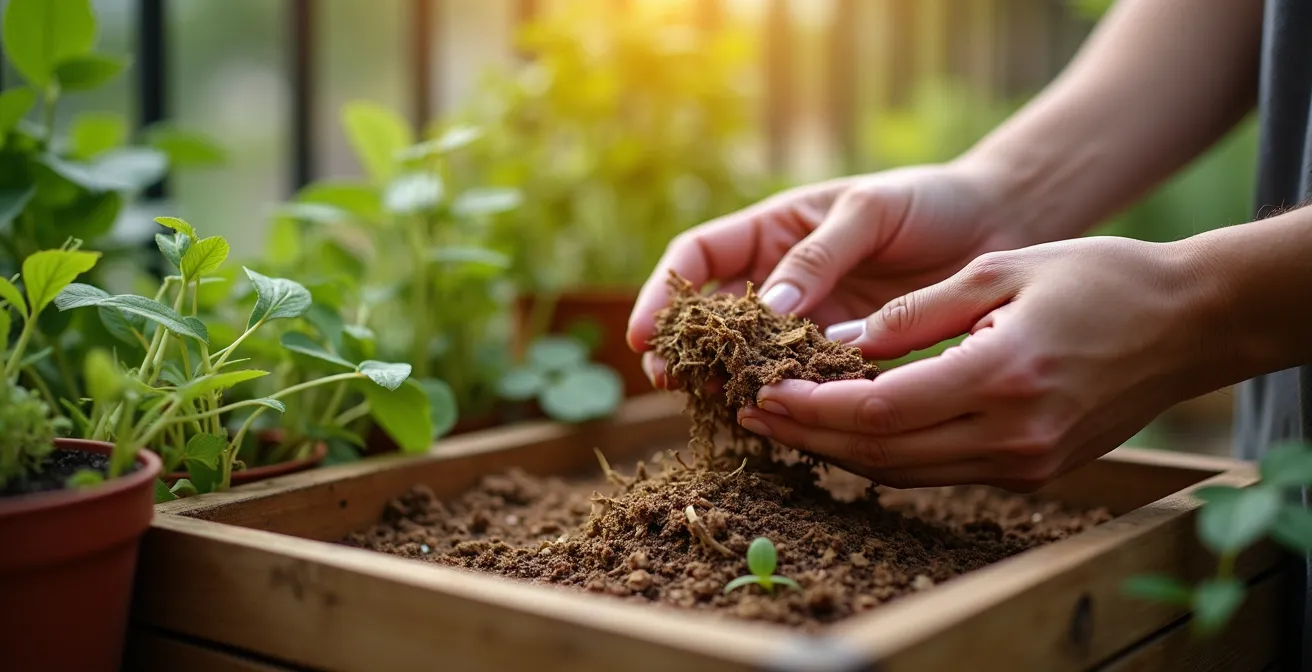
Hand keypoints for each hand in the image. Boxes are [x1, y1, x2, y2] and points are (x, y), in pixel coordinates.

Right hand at [626, 160, 1035, 388]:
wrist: (995, 229)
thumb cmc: (927, 202)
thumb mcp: (869, 212)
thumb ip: (820, 257)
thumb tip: (768, 308)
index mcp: (771, 230)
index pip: (696, 258)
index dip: (663, 292)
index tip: (646, 331)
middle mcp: (778, 279)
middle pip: (711, 317)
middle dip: (686, 348)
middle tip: (671, 380)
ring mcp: (807, 321)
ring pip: (750, 355)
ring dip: (728, 379)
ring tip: (717, 401)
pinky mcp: (841, 355)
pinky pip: (802, 380)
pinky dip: (786, 397)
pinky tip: (777, 416)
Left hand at [736, 237, 1215, 491]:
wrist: (1188, 324)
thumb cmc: (1098, 278)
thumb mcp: (1000, 271)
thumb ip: (916, 313)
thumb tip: (839, 341)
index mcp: (1002, 375)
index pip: (879, 409)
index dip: (811, 407)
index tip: (762, 393)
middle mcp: (1012, 434)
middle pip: (881, 453)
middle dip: (808, 437)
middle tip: (751, 417)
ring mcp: (1025, 461)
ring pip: (906, 472)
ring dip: (838, 452)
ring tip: (784, 425)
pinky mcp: (1031, 471)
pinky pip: (939, 471)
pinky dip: (887, 454)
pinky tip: (847, 430)